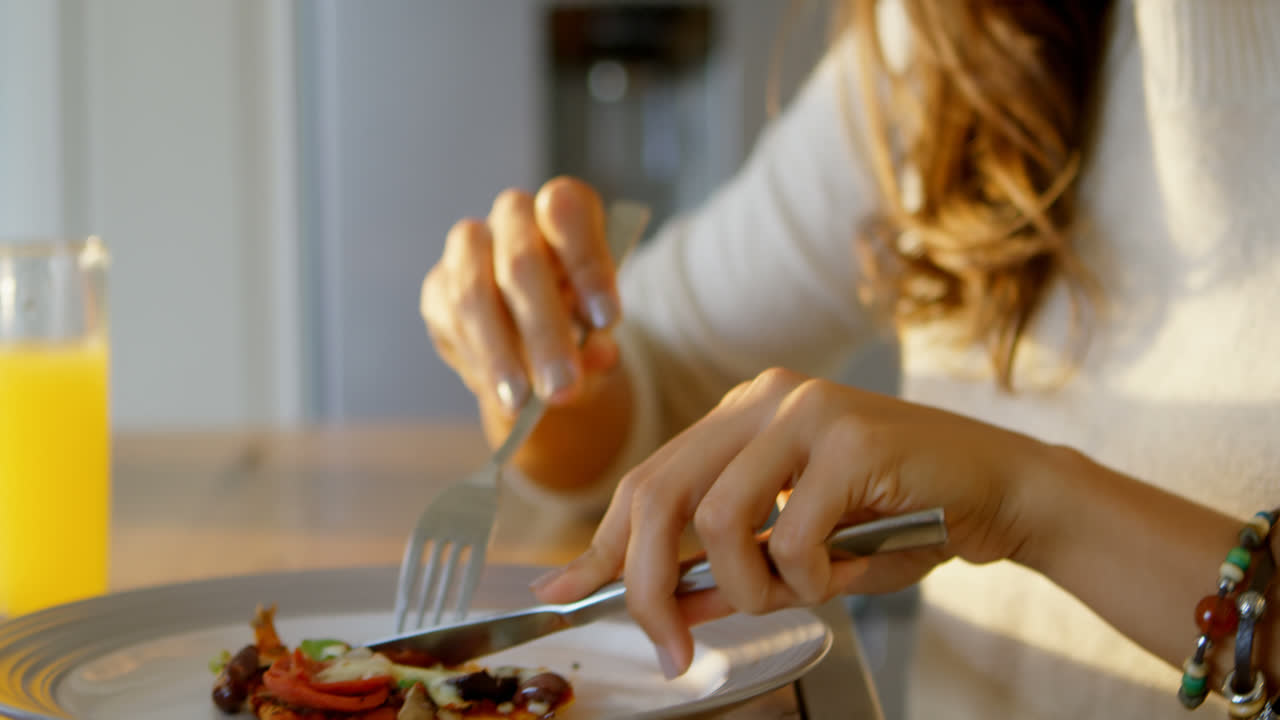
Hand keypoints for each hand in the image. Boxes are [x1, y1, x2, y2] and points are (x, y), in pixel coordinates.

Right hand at [421, 177, 621, 411]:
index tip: (608, 320)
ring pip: (473, 294)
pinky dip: (478, 364)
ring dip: (500, 355)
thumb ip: (601, 341)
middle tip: (563, 386)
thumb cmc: (579, 313)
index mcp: (562, 206)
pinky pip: (450, 324)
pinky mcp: (437, 287)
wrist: (538, 328)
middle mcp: (512, 215)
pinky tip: (502, 395)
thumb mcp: (600, 329)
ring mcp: (467, 247)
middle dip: (543, 331)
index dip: (586, 264)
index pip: (567, 212)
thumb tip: (598, 357)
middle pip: (519, 260)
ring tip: (524, 402)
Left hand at [531, 368, 1048, 677]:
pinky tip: (840, 576)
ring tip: (793, 597)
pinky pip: (790, 535)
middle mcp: (763, 401)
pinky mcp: (849, 436)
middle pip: (659, 493)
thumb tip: (664, 604)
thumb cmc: (899, 518)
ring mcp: (805, 411)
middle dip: (647, 582)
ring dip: (746, 586)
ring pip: (715, 518)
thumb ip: (729, 568)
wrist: (1002, 489)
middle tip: (670, 644)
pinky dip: (805, 578)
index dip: (603, 542)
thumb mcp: (800, 549)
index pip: (647, 479)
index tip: (568, 590)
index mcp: (741, 416)